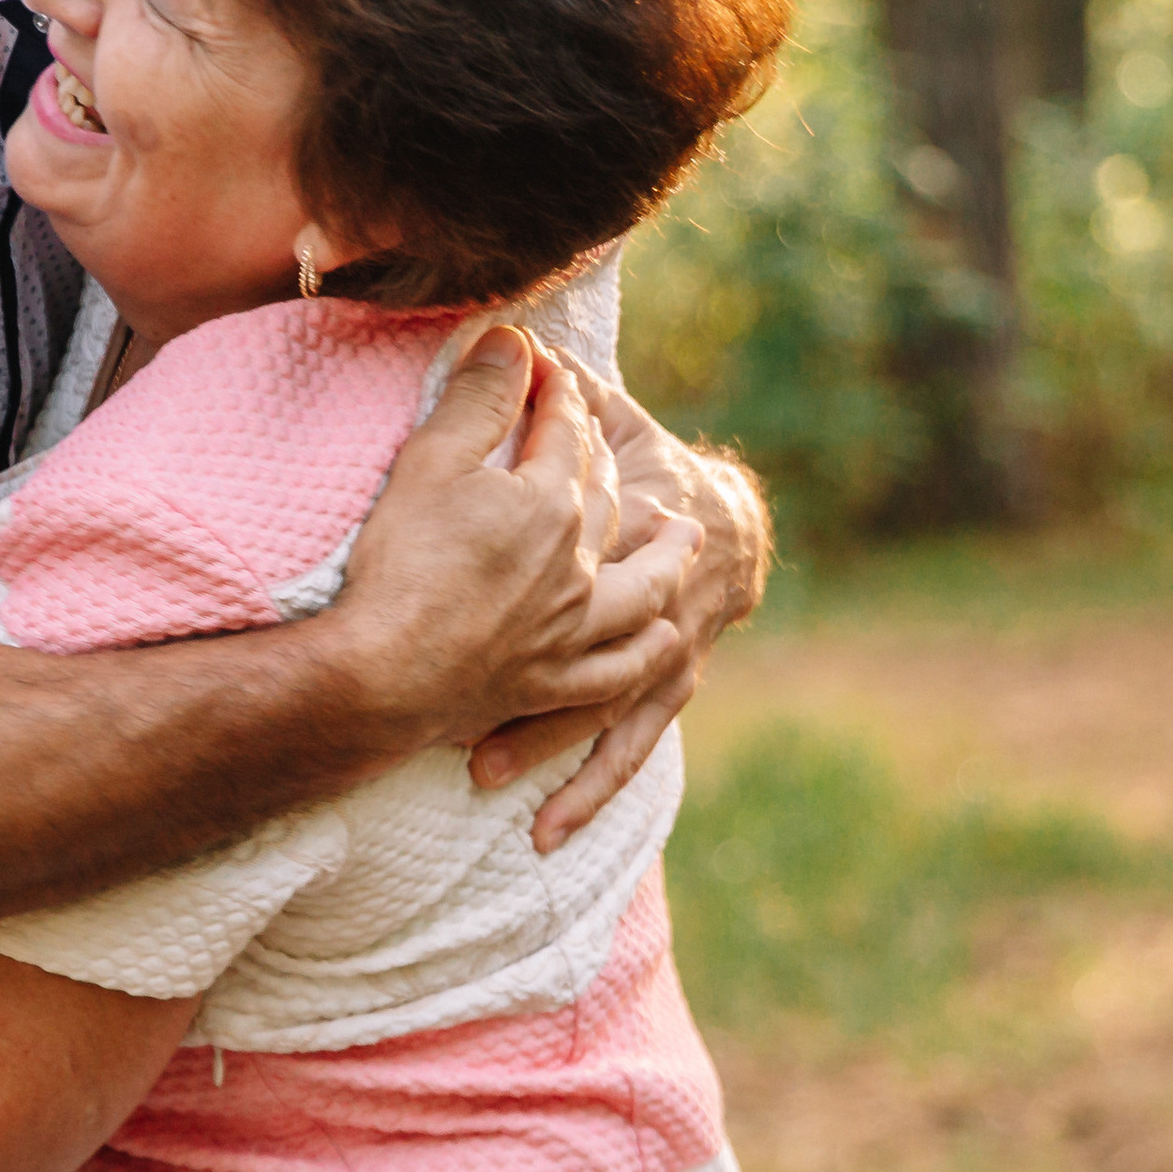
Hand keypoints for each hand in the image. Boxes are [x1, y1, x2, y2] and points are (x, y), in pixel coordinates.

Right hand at [331, 330, 701, 807]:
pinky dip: (646, 653)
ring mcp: (571, 631)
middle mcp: (576, 567)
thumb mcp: (431, 461)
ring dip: (666, 560)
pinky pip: (618, 671)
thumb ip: (478, 398)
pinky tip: (660, 641)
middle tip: (598, 436)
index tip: (545, 364)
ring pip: (638, 589)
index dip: (556, 391)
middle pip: (605, 501)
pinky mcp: (552, 684)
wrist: (384, 675)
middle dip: (603, 457)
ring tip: (684, 539)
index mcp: (551, 504)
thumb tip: (511, 338)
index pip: (565, 431)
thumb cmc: (402, 564)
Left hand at [473, 351, 774, 849]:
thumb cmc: (649, 467)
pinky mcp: (660, 692)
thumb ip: (564, 389)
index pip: (573, 548)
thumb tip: (510, 335)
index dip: (513, 564)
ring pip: (600, 706)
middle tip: (447, 705)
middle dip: (516, 677)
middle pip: (581, 643)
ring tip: (480, 776)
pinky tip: (541, 836)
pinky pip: (623, 748)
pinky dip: (586, 791)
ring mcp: (661, 655)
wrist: (729, 524)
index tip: (443, 575)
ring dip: (541, 742)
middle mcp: (647, 600)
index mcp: (626, 529)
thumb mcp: (612, 420)